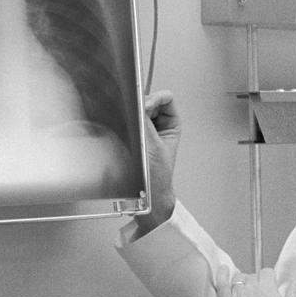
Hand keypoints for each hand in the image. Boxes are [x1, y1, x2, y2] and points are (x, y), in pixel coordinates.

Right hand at [134, 90, 180, 236]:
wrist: (146, 198)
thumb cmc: (157, 178)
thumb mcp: (153, 147)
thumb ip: (145, 124)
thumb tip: (138, 104)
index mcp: (172, 124)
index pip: (166, 98)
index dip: (155, 98)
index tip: (144, 107)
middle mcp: (159, 125)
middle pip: (149, 101)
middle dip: (140, 106)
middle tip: (134, 115)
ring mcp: (145, 131)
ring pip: (136, 111)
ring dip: (131, 115)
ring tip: (129, 125)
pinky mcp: (131, 137)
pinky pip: (127, 122)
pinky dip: (123, 123)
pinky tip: (122, 130)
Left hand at [215, 266, 295, 296]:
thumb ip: (295, 290)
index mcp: (268, 288)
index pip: (266, 272)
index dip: (268, 279)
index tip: (268, 284)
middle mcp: (252, 289)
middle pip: (252, 276)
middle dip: (256, 282)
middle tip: (258, 295)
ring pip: (238, 279)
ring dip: (242, 282)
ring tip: (244, 291)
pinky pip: (222, 286)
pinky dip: (222, 276)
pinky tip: (224, 271)